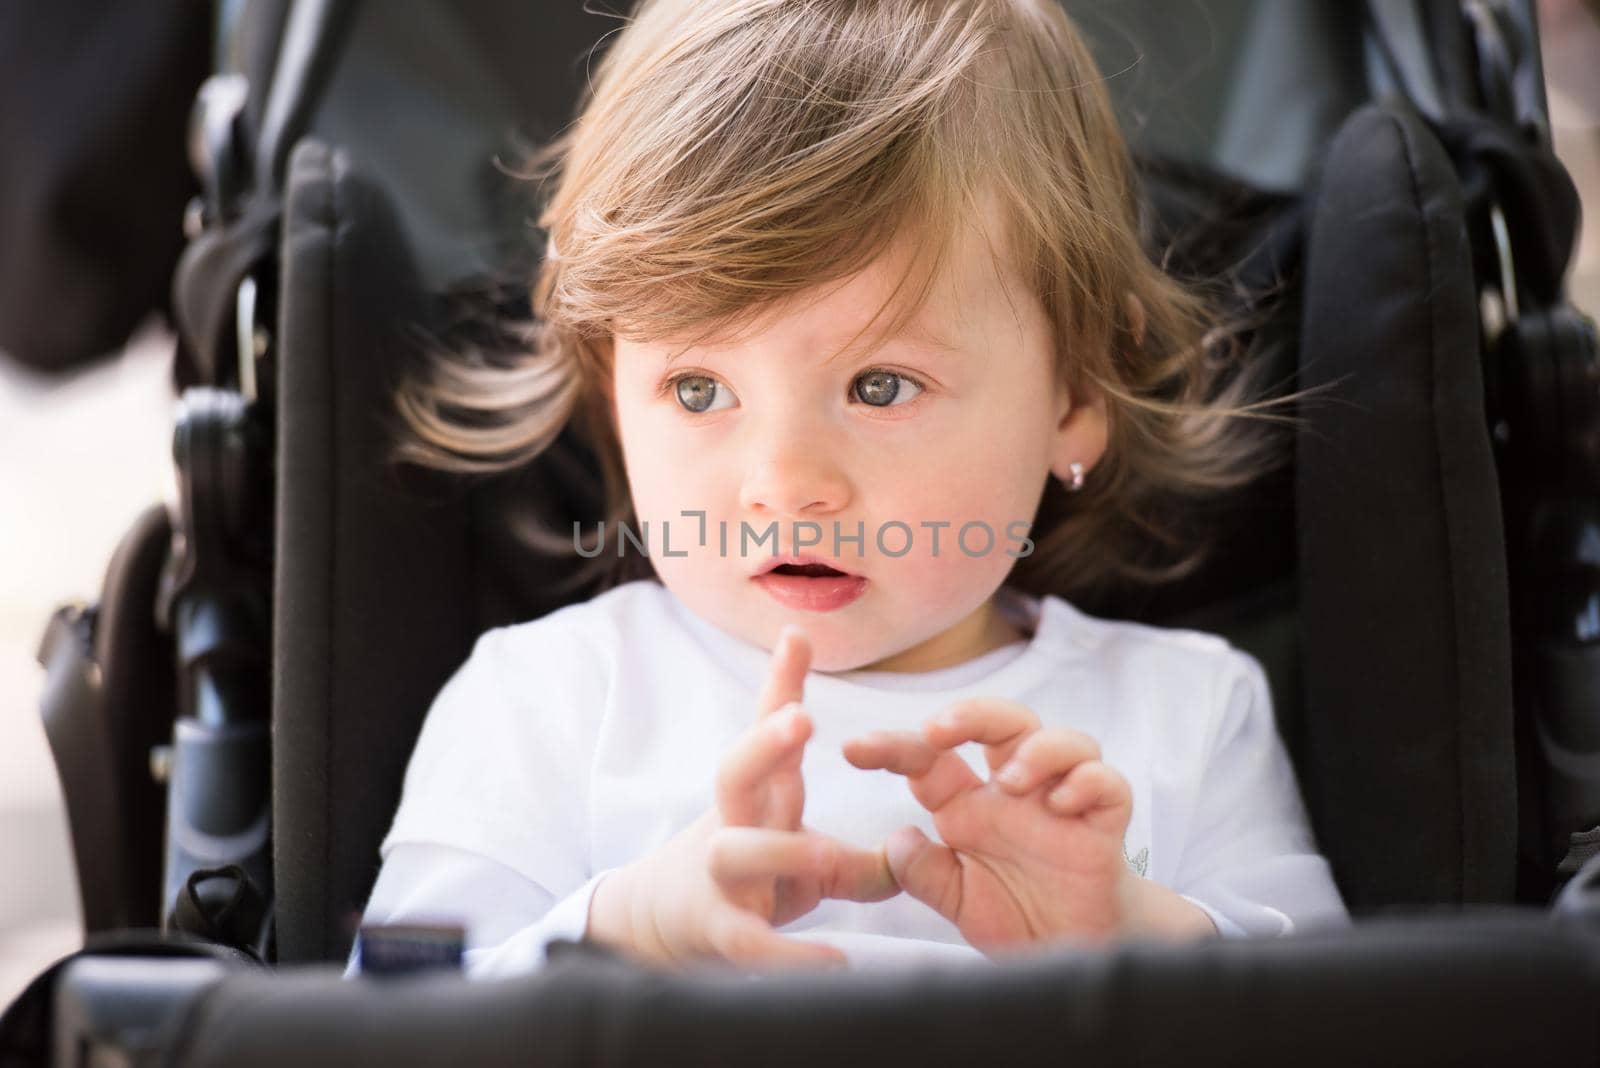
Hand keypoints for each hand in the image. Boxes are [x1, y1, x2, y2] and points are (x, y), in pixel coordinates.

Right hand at [588, 625, 897, 970]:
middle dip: (764, 744)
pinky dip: (791, 954)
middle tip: (798, 718)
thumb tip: (912, 855)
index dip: (781, 683)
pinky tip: (834, 964)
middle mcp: (733, 824)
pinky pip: (751, 940)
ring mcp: (719, 876)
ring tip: (825, 852)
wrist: (664, 926)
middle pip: (735, 771)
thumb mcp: (801, 858)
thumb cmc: (748, 878)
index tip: (797, 635)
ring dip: (780, 849)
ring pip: (737, 851)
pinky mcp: (719, 930)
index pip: (767, 730)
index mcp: (758, 796)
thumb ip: (860, 859)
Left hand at [842, 698, 1137, 955]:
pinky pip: (1108, 782)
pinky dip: (1086, 782)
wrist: (1075, 953)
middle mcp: (1015, 793)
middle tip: (938, 729)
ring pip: (1062, 739)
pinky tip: (1063, 805)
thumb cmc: (1016, 914)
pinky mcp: (1105, 823)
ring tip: (1010, 782)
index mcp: (971, 806)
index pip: (932, 758)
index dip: (893, 747)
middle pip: (1002, 722)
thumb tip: (896, 839)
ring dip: (1035, 749)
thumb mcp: (957, 901)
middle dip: (971, 713)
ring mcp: (1063, 802)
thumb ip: (925, 874)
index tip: (853, 749)